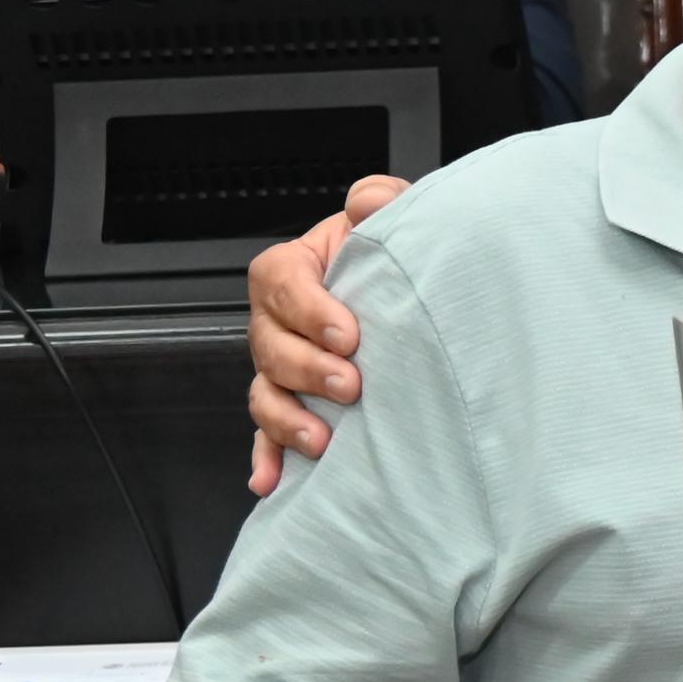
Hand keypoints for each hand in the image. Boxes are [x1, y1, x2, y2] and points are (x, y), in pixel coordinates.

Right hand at [244, 173, 405, 493]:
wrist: (417, 296)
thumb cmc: (397, 258)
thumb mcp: (394, 220)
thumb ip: (381, 204)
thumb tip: (369, 201)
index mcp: (297, 269)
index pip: (279, 281)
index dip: (307, 308)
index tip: (348, 332)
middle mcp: (281, 320)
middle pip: (268, 343)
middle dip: (306, 368)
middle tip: (350, 383)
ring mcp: (284, 365)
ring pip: (266, 391)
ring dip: (287, 418)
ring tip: (321, 438)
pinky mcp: (298, 403)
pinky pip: (270, 434)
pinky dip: (269, 456)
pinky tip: (271, 480)